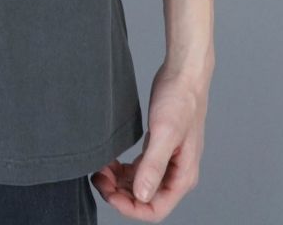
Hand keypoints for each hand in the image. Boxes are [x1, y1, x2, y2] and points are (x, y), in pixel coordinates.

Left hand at [90, 59, 211, 220]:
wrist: (184, 74)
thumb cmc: (180, 100)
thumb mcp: (164, 132)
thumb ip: (154, 166)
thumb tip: (142, 195)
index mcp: (182, 176)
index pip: (155, 209)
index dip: (130, 208)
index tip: (108, 193)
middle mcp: (176, 173)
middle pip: (145, 199)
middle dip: (120, 194)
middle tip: (98, 177)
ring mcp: (167, 161)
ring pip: (140, 184)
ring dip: (119, 183)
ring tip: (100, 168)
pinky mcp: (158, 147)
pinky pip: (139, 169)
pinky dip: (123, 170)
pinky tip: (110, 161)